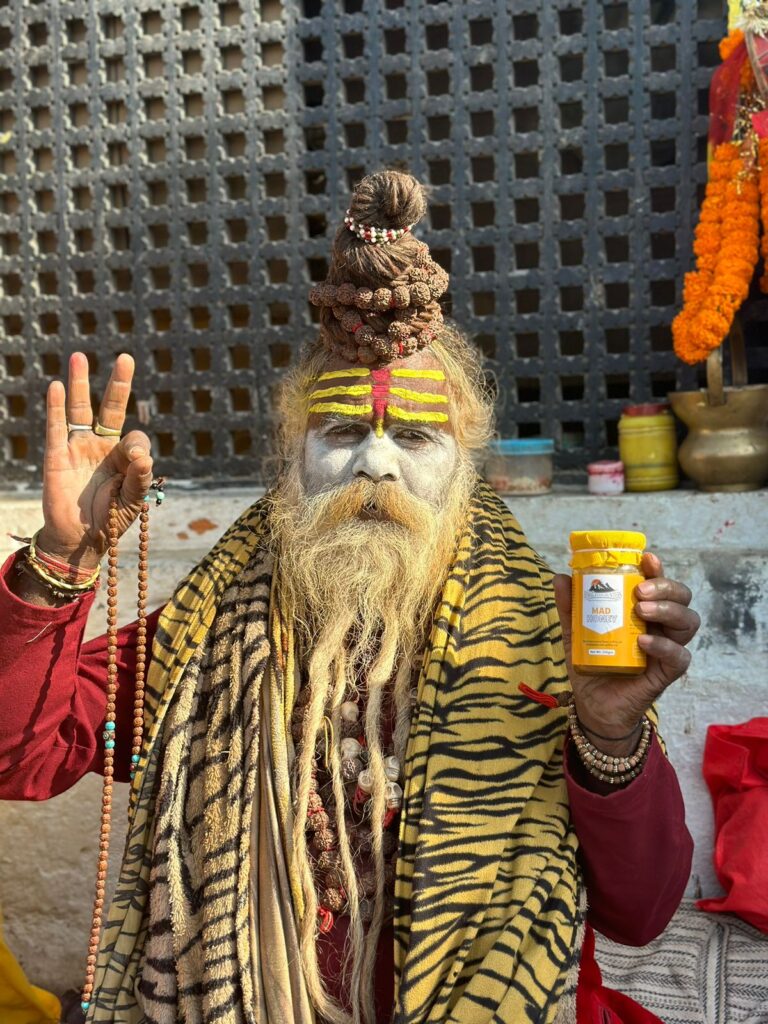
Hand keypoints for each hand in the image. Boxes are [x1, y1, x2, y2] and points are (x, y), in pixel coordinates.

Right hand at [39, 352, 153, 568]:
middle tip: (126, 358)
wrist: (80, 540)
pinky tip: (56, 386)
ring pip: (79, 409)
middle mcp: (101, 447)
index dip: (137, 448)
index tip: (136, 462)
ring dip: (79, 384)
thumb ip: (139, 477)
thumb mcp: (132, 500)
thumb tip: (140, 453)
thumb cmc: (109, 520)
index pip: (135, 439)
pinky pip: (56, 427)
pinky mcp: (57, 457)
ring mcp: (78, 449)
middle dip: (118, 384)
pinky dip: (55, 407)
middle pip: (109, 408)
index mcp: (123, 457)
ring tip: (79, 357)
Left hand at [553, 553, 699, 754]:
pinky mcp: (665, 674)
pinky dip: (664, 646)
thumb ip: (570, 607)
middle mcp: (660, 627)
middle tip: (640, 591)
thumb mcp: (575, 632)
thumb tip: (560, 577)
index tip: (646, 558)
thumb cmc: (591, 664)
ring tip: (641, 610)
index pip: (660, 585)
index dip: (658, 570)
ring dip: (667, 611)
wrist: (592, 706)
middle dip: (666, 587)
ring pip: (688, 622)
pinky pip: (679, 657)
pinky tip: (643, 641)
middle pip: (682, 598)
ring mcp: (666, 650)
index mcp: (643, 612)